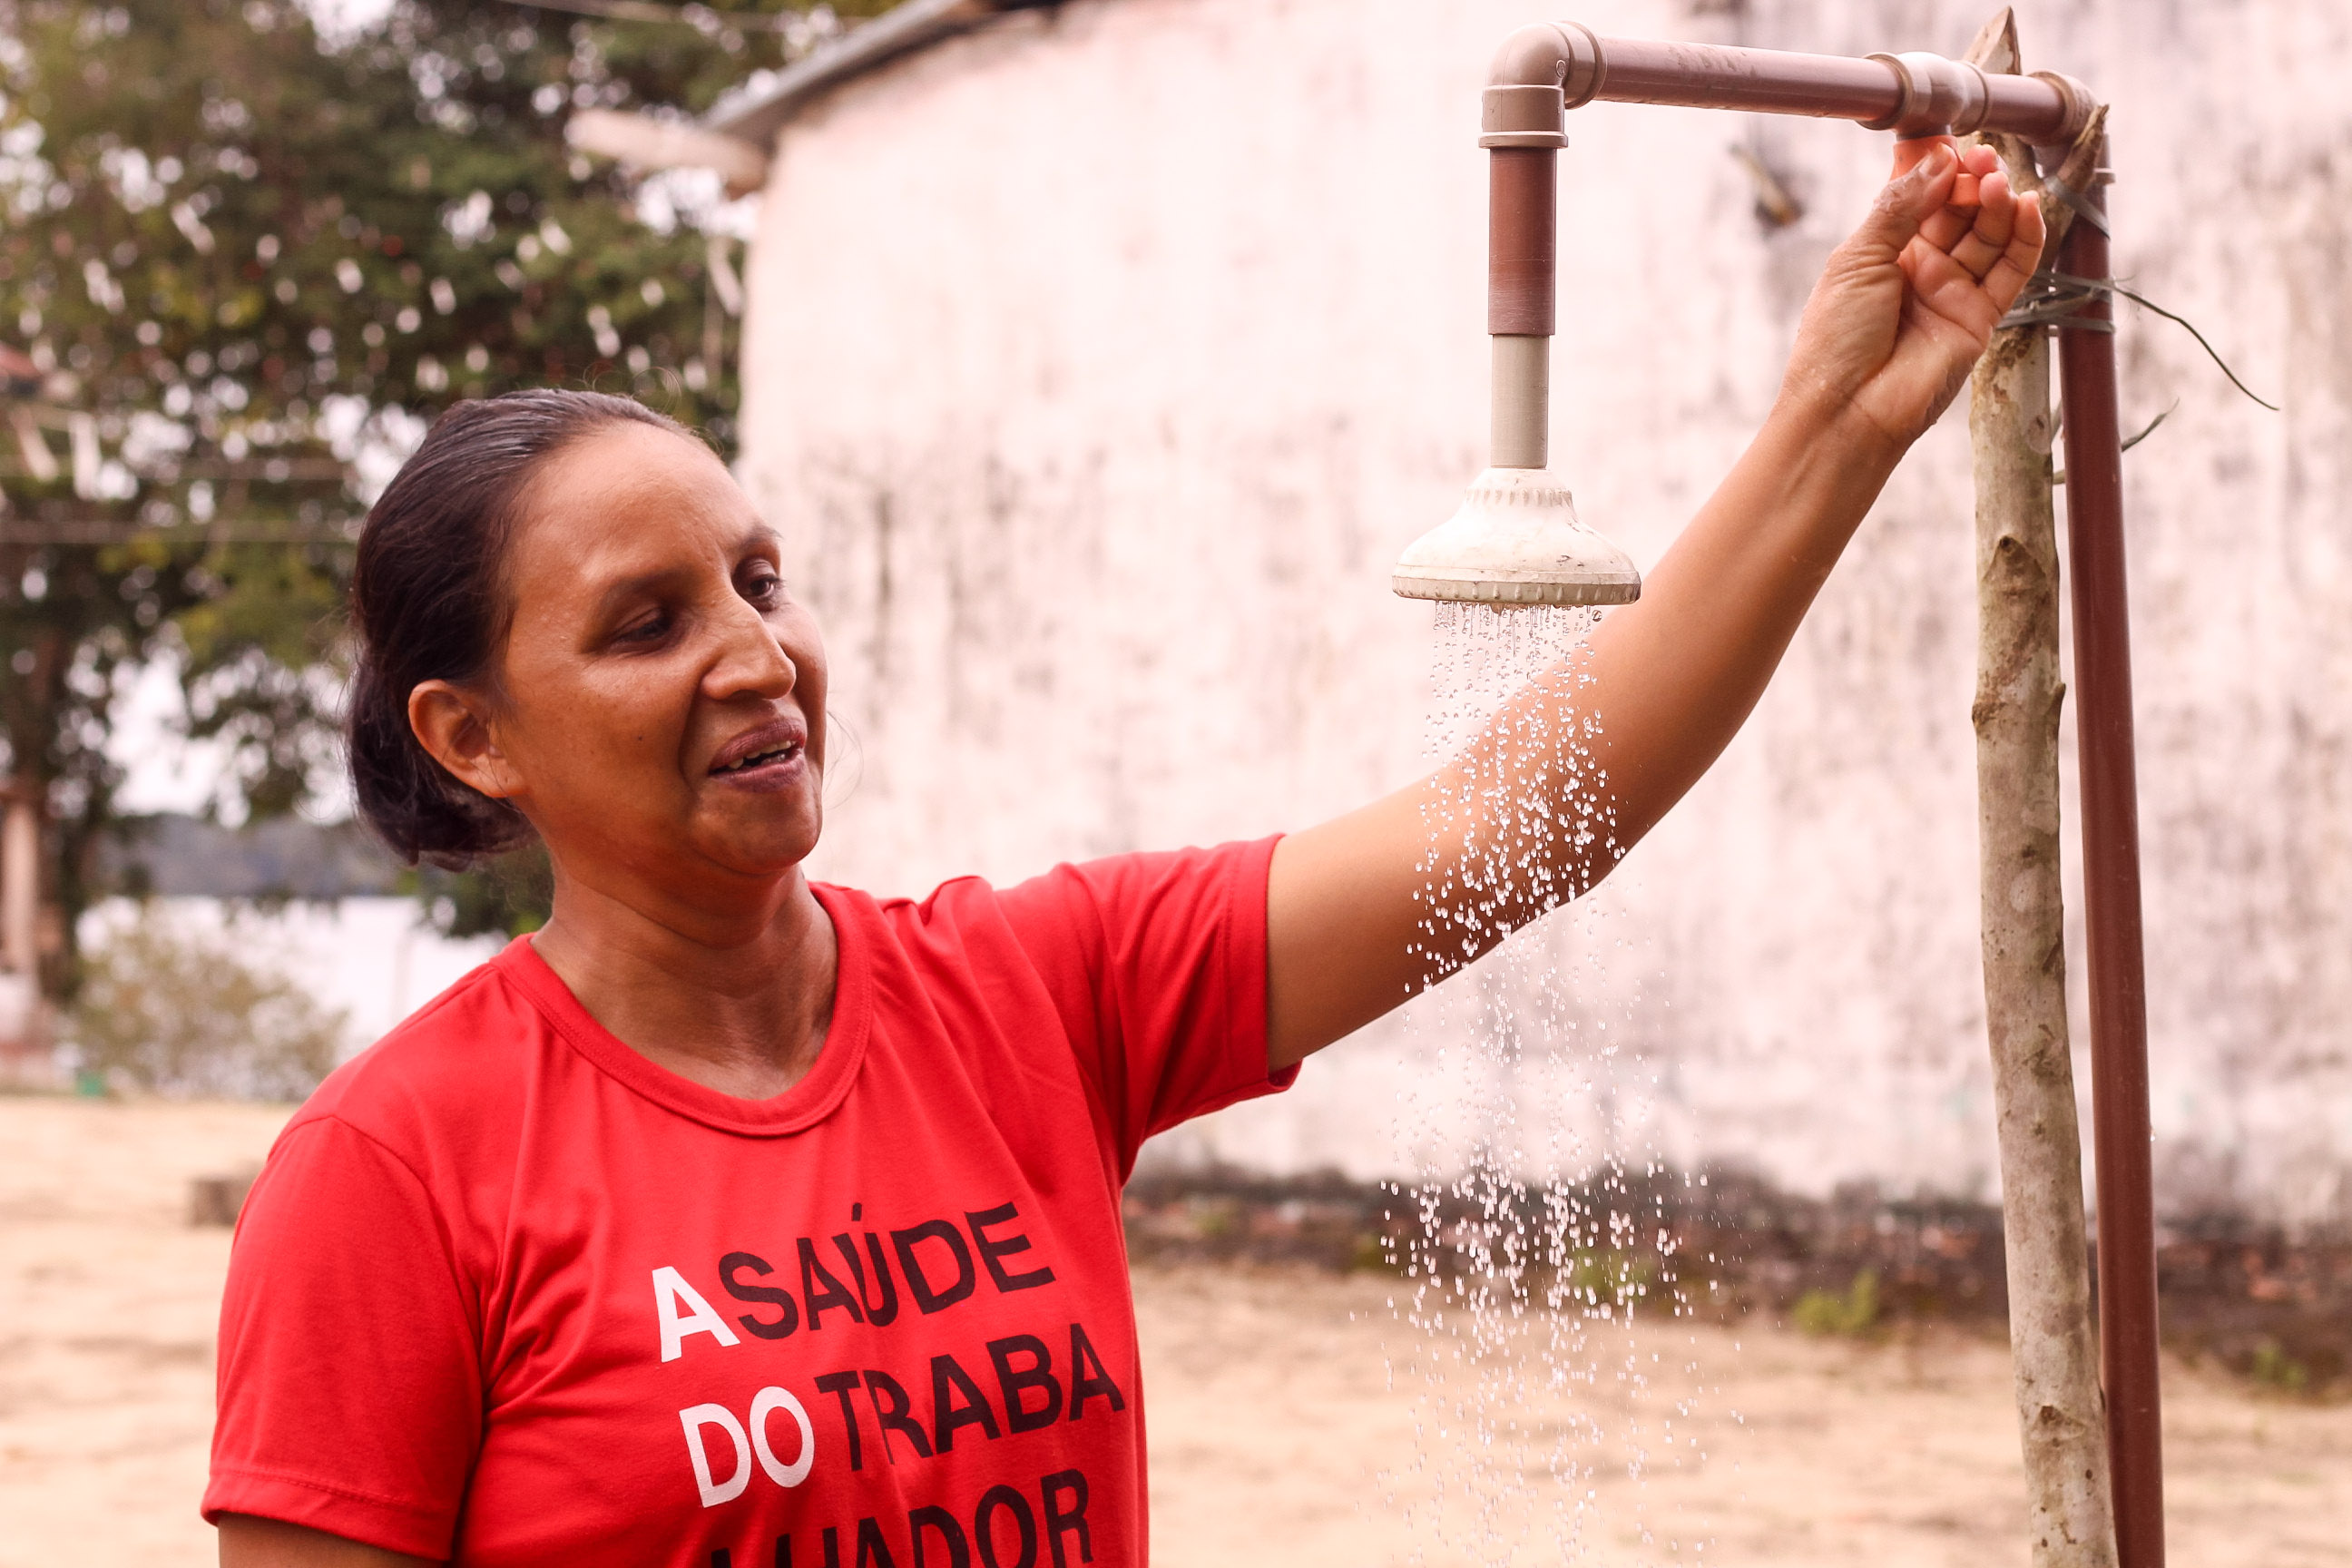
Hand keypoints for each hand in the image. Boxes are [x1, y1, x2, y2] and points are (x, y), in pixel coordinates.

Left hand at [1778, 138, 2046, 450]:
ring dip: (1996, 203)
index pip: (1917, 194)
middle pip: (1958, 208)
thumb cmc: (1836, 339)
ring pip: (1988, 234)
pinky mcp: (1979, 318)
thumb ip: (1900, 208)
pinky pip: (2012, 270)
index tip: (1944, 138)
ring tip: (1993, 181)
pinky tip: (2026, 206)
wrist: (1846, 410)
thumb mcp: (1858, 260)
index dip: (1933, 166)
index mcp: (1882, 250)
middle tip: (1977, 157)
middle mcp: (1920, 267)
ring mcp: (1951, 291)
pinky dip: (2025, 237)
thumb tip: (1936, 159)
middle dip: (1969, 179)